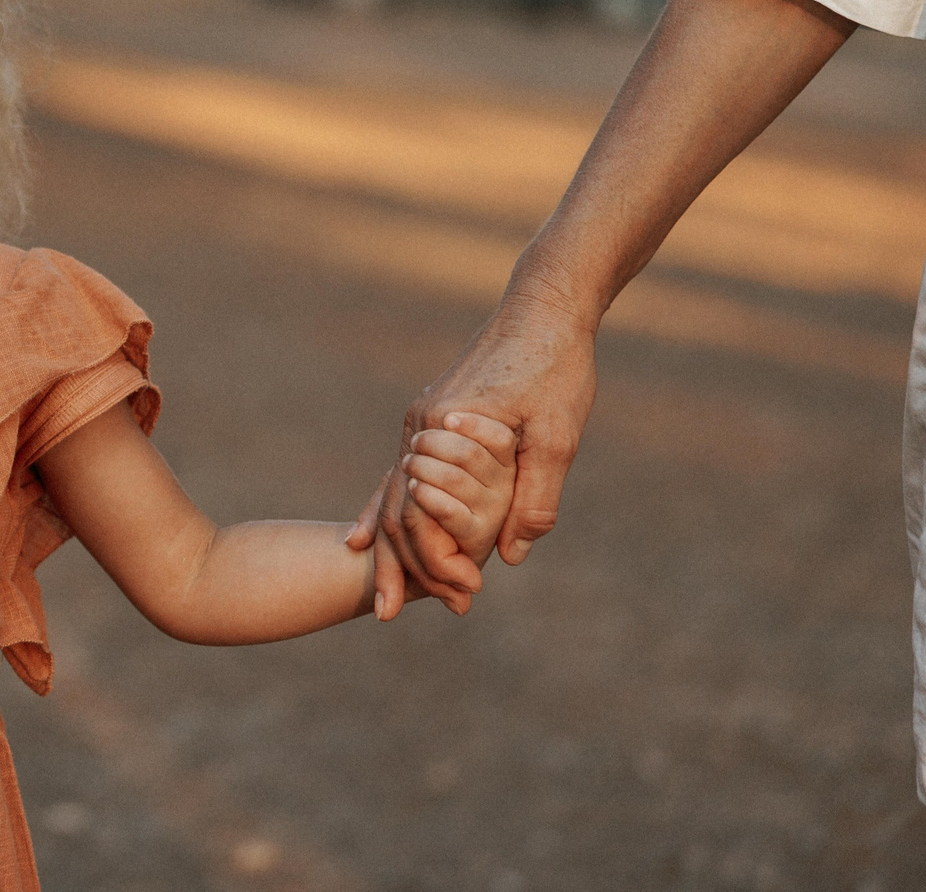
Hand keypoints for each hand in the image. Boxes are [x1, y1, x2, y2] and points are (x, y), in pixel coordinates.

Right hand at [350, 283, 598, 613]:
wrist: (543, 308)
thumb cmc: (555, 367)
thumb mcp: (557, 436)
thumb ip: (534, 496)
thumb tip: (511, 557)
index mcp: (444, 429)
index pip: (422, 511)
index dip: (434, 561)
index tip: (459, 600)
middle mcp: (420, 427)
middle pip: (392, 507)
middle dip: (394, 565)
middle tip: (392, 617)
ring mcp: (419, 422)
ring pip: (390, 493)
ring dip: (389, 545)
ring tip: (383, 596)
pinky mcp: (429, 419)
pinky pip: (400, 473)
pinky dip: (386, 507)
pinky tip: (368, 534)